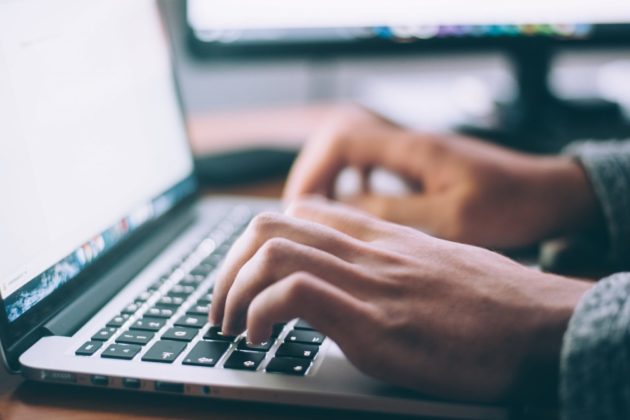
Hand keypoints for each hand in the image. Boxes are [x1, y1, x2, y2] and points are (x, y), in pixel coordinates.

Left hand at [210, 199, 590, 400]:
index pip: (299, 212)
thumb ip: (390, 263)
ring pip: (271, 251)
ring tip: (231, 326)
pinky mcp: (373, 322)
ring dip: (232, 290)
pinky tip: (260, 340)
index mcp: (378, 238)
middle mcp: (366, 251)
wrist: (540, 325)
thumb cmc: (492, 303)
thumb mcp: (434, 265)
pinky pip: (294, 294)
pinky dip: (260, 313)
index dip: (256, 241)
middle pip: (269, 225)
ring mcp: (367, 282)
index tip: (245, 275)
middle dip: (228, 266)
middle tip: (221, 306)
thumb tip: (359, 279)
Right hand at [283, 106, 599, 248]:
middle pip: (339, 139)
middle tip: (302, 213)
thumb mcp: (452, 219)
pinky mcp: (420, 165)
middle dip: (314, 173)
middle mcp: (409, 142)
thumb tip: (341, 211)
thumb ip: (394, 213)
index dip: (313, 170)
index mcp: (413, 149)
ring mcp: (414, 152)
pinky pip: (372, 164)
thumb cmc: (510, 205)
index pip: (342, 139)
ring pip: (353, 151)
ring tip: (319, 214)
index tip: (301, 207)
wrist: (549, 194)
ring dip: (331, 178)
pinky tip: (354, 208)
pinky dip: (353, 183)